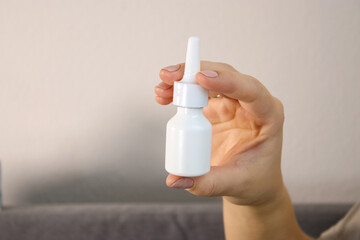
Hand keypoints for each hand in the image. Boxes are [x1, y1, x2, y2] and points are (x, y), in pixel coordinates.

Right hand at [155, 61, 283, 205]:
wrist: (254, 182)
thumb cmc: (254, 180)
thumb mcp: (235, 184)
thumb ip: (206, 184)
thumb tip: (175, 179)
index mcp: (268, 116)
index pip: (251, 90)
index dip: (226, 80)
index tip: (201, 78)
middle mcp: (251, 104)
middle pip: (226, 75)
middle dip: (196, 72)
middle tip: (170, 77)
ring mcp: (234, 103)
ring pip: (210, 79)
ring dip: (185, 79)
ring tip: (161, 89)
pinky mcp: (218, 107)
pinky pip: (199, 92)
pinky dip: (182, 91)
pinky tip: (165, 96)